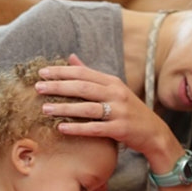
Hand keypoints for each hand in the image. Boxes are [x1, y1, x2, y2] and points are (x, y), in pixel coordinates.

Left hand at [38, 54, 170, 156]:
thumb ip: (92, 75)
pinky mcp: (120, 129)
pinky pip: (95, 128)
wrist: (154, 133)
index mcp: (112, 82)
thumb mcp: (113, 89)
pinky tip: (62, 128)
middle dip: (58, 87)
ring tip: (44, 109)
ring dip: (64, 108)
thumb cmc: (129, 111)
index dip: (61, 72)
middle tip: (37, 87)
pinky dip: (78, 128)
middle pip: (83, 88)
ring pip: (87, 108)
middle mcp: (116, 94)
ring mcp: (119, 111)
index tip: (42, 72)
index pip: (83, 73)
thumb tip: (71, 57)